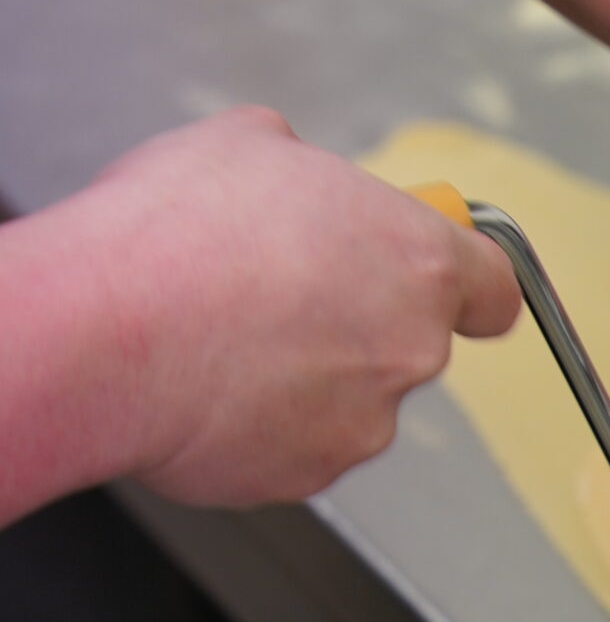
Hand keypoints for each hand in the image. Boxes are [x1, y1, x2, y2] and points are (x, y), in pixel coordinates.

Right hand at [78, 107, 519, 504]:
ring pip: (348, 399)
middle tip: (275, 294)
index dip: (465, 284)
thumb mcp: (249, 145)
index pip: (495, 288)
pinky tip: (203, 388)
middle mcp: (409, 349)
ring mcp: (361, 423)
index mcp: (418, 260)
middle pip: (406, 341)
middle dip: (351, 323)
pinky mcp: (304, 476)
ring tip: (223, 339)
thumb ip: (304, 168)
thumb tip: (292, 174)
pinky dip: (255, 426)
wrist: (100, 332)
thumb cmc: (172, 236)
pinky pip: (291, 446)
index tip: (439, 282)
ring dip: (302, 376)